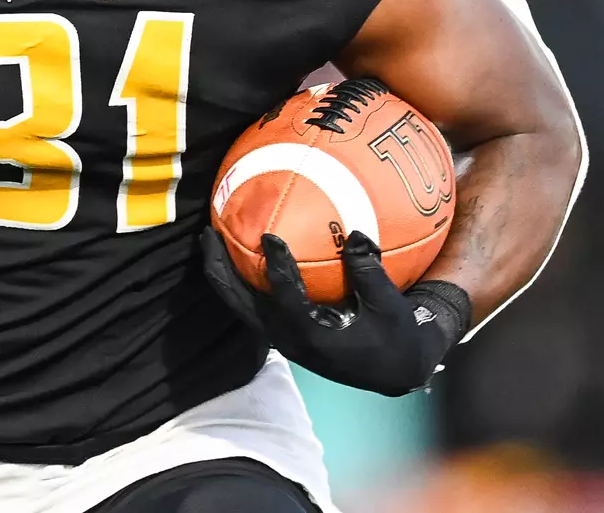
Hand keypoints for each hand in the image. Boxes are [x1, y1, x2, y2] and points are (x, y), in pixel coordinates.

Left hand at [199, 227, 470, 395]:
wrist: (394, 370)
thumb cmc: (395, 338)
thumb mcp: (390, 306)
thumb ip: (370, 272)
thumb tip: (355, 234)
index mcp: (313, 337)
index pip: (285, 299)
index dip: (276, 267)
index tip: (269, 236)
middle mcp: (288, 339)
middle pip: (240, 303)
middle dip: (219, 269)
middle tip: (208, 233)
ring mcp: (281, 337)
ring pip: (239, 305)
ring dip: (223, 274)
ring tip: (211, 239)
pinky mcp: (282, 332)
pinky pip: (251, 303)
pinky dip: (240, 279)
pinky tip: (238, 253)